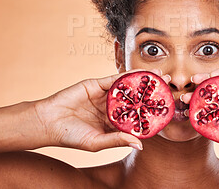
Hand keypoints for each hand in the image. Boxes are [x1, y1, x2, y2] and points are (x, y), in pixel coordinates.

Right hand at [34, 68, 169, 151]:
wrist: (48, 122)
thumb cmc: (71, 136)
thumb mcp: (97, 142)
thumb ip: (118, 140)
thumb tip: (141, 145)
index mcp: (114, 122)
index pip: (137, 116)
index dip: (151, 112)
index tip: (168, 109)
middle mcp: (113, 107)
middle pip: (136, 99)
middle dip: (152, 93)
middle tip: (170, 87)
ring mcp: (106, 95)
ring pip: (128, 87)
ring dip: (144, 81)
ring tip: (160, 76)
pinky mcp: (97, 84)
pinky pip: (115, 79)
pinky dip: (128, 76)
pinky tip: (142, 73)